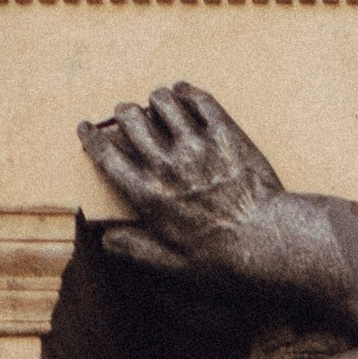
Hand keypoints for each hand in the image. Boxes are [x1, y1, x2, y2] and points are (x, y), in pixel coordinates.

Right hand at [79, 84, 293, 284]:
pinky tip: (185, 92)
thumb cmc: (224, 261)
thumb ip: (136, 250)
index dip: (92, 137)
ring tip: (159, 102)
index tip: (87, 127)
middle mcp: (166, 163)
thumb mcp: (174, 267)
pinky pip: (199, 99)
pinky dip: (187, 91)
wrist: (270, 243)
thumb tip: (106, 240)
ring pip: (162, 100)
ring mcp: (196, 145)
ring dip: (156, 99)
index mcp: (147, 194)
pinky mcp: (226, 134)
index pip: (106, 155)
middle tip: (128, 114)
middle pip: (130, 118)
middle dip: (124, 113)